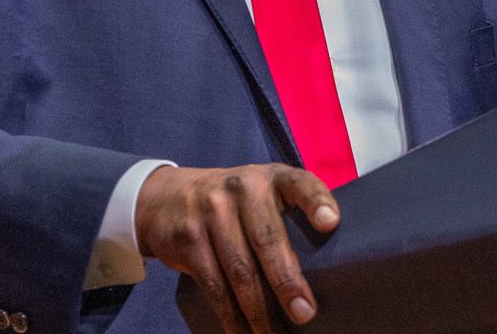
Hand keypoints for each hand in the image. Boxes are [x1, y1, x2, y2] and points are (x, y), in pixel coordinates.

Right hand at [136, 164, 338, 331]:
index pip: (300, 183)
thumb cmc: (233, 203)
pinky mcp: (189, 240)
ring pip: (241, 270)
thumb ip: (289, 213)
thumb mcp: (260, 193)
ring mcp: (212, 213)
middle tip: (305, 313)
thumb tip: (329, 267)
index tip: (331, 223)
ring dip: (259, 311)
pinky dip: (231, 316)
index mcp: (272, 177)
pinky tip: (243, 333)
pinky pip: (214, 285)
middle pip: (268, 240)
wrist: (165, 198)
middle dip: (287, 281)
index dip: (317, 202)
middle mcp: (242, 189)